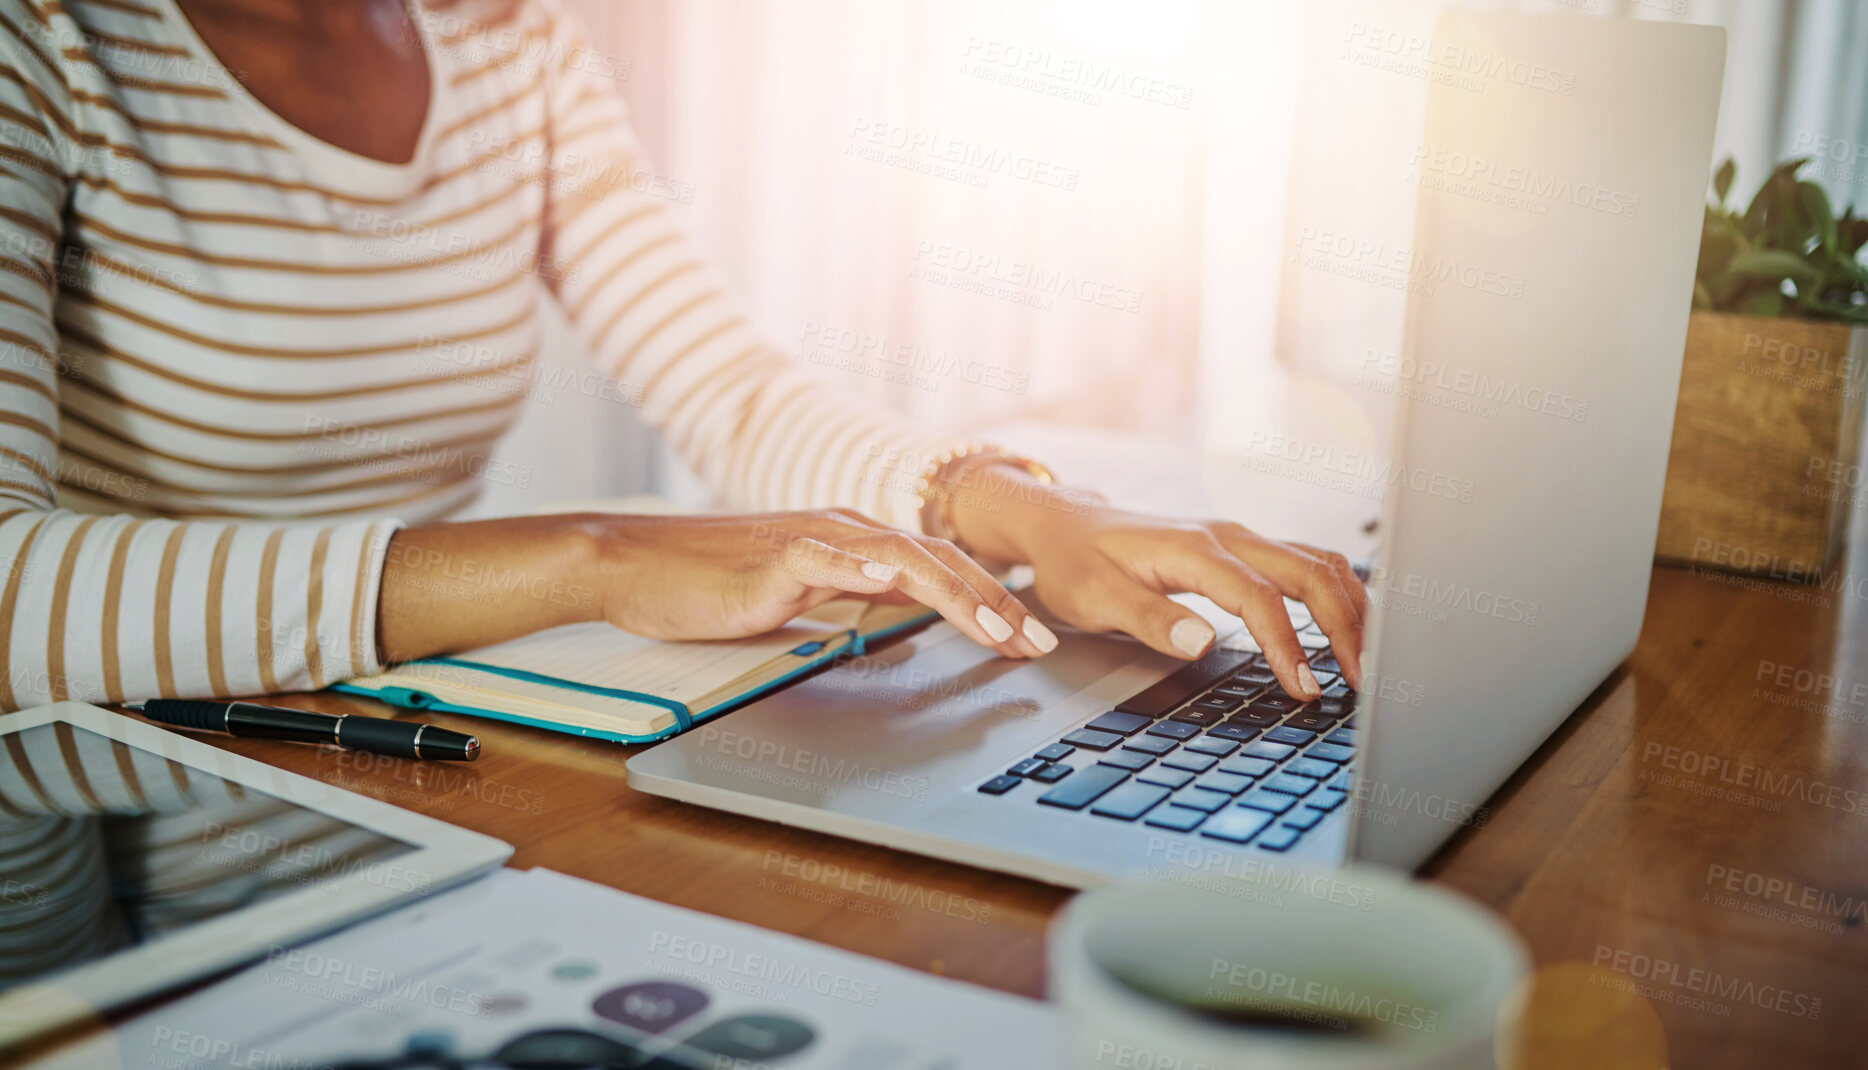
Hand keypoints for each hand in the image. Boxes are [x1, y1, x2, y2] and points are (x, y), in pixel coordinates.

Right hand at [378, 510, 1053, 663]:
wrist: (634, 564)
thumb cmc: (708, 585)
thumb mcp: (799, 595)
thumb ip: (854, 595)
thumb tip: (909, 612)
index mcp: (853, 540)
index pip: (940, 569)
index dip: (991, 600)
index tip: (1029, 638)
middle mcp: (845, 530)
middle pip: (942, 563)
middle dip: (999, 603)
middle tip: (1041, 643)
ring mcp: (816, 539)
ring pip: (910, 562)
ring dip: (964, 597)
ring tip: (1003, 631)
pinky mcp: (782, 557)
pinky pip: (845, 563)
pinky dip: (888, 578)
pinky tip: (919, 598)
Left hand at [946, 469, 1367, 701]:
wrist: (1064, 525)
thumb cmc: (1074, 562)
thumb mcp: (1093, 597)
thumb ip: (1149, 619)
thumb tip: (1203, 643)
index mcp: (1193, 548)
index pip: (1259, 598)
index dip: (1289, 645)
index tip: (1305, 688)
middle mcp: (1227, 536)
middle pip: (1310, 573)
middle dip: (1345, 627)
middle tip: (1362, 683)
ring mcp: (1240, 538)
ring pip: (1318, 563)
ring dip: (1351, 609)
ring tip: (1366, 662)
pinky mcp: (1244, 549)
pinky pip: (1308, 564)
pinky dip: (1337, 595)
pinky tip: (1349, 628)